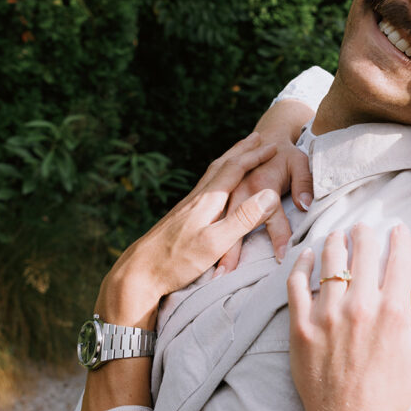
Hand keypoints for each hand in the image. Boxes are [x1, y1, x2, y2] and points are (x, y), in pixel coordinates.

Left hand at [97, 132, 281, 330]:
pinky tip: (215, 187)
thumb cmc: (176, 261)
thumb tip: (268, 194)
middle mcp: (196, 198)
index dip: (254, 157)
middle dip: (241, 150)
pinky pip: (205, 186)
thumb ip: (242, 218)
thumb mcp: (215, 243)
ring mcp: (186, 207)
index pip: (234, 170)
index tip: (272, 146)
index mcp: (207, 201)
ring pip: (211, 174)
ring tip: (238, 154)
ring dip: (228, 160)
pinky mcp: (180, 218)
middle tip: (256, 137)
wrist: (138, 273)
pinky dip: (217, 176)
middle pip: (221, 165)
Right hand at [217, 102, 313, 270]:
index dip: (279, 237)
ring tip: (213, 274)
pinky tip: (203, 258)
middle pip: (235, 225)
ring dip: (215, 249)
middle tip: (224, 276)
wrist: (263, 138)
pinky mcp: (220, 200)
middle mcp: (239, 190)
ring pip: (219, 225)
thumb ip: (304, 183)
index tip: (281, 258)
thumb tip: (305, 205)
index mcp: (259, 182)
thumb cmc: (284, 153)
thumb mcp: (299, 163)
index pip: (271, 215)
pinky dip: (210, 238)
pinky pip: (214, 221)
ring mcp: (226, 196)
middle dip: (229, 252)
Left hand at [287, 224, 410, 410]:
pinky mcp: (300, 326)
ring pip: (330, 261)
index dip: (400, 239)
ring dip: (336, 241)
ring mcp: (327, 315)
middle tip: (364, 227)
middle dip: (366, 232)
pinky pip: (296, 284)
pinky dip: (302, 264)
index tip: (398, 230)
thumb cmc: (390, 395)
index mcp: (393, 311)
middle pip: (363, 251)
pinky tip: (308, 255)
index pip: (398, 259)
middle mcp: (360, 306)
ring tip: (338, 234)